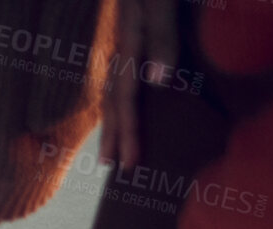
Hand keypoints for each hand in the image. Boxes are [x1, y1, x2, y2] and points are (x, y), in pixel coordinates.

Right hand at [99, 0, 179, 170]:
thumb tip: (159, 82)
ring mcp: (126, 31)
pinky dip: (120, 88)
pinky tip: (128, 91)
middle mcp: (125, 41)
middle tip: (113, 167)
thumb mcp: (160, 2)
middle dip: (115, 132)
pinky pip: (123, 65)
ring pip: (114, 82)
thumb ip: (161, 35)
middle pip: (114, 96)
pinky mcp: (134, 20)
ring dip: (114, 115)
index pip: (124, 98)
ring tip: (111, 142)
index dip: (127, 132)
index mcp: (131, 41)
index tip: (128, 165)